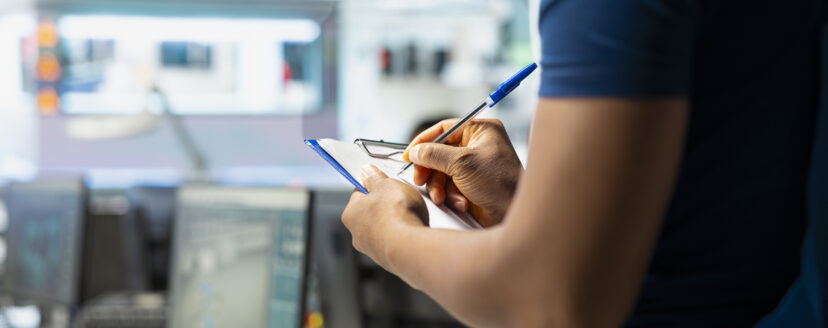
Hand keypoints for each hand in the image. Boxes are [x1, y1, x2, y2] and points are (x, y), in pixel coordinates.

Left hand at [341, 164, 426, 268]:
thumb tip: (367, 171)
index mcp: (350, 214)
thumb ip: (375, 177)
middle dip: (386, 205)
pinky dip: (405, 236)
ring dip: (396, 221)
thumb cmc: (396, 215)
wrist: (411, 247)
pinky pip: (397, 243)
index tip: (383, 182)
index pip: (359, 194)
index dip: (373, 185)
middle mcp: (357, 235)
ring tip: (411, 215)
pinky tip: (414, 230)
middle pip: (372, 213)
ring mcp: (374, 250)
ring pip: (385, 229)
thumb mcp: (386, 184)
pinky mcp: (390, 260)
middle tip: (400, 198)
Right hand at [404, 119, 522, 226]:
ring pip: (441, 172)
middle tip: (420, 180)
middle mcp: (476, 146)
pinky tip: (460, 203)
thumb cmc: (500, 183)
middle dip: (430, 169)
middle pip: (439, 152)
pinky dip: (450, 195)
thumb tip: (415, 151)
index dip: (424, 141)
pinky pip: (449, 186)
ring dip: (439, 186)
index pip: (444, 129)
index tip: (409, 155)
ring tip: (442, 197)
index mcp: (480, 131)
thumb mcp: (463, 163)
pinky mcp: (470, 185)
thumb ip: (434, 155)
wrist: (514, 214)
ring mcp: (473, 166)